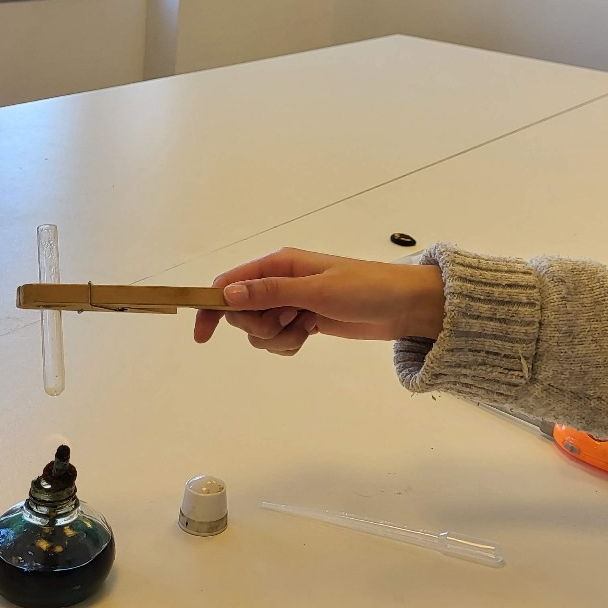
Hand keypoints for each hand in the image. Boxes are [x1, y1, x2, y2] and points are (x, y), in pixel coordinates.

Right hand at [193, 247, 445, 356]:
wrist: (404, 306)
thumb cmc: (365, 289)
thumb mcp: (317, 291)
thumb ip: (271, 293)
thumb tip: (227, 294)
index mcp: (279, 263)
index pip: (230, 283)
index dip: (212, 307)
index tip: (203, 336)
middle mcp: (280, 281)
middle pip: (242, 311)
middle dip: (257, 326)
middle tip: (287, 323)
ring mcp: (292, 302)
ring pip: (260, 329)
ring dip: (276, 337)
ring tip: (305, 330)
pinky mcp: (304, 320)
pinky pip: (279, 338)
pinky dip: (288, 343)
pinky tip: (310, 335)